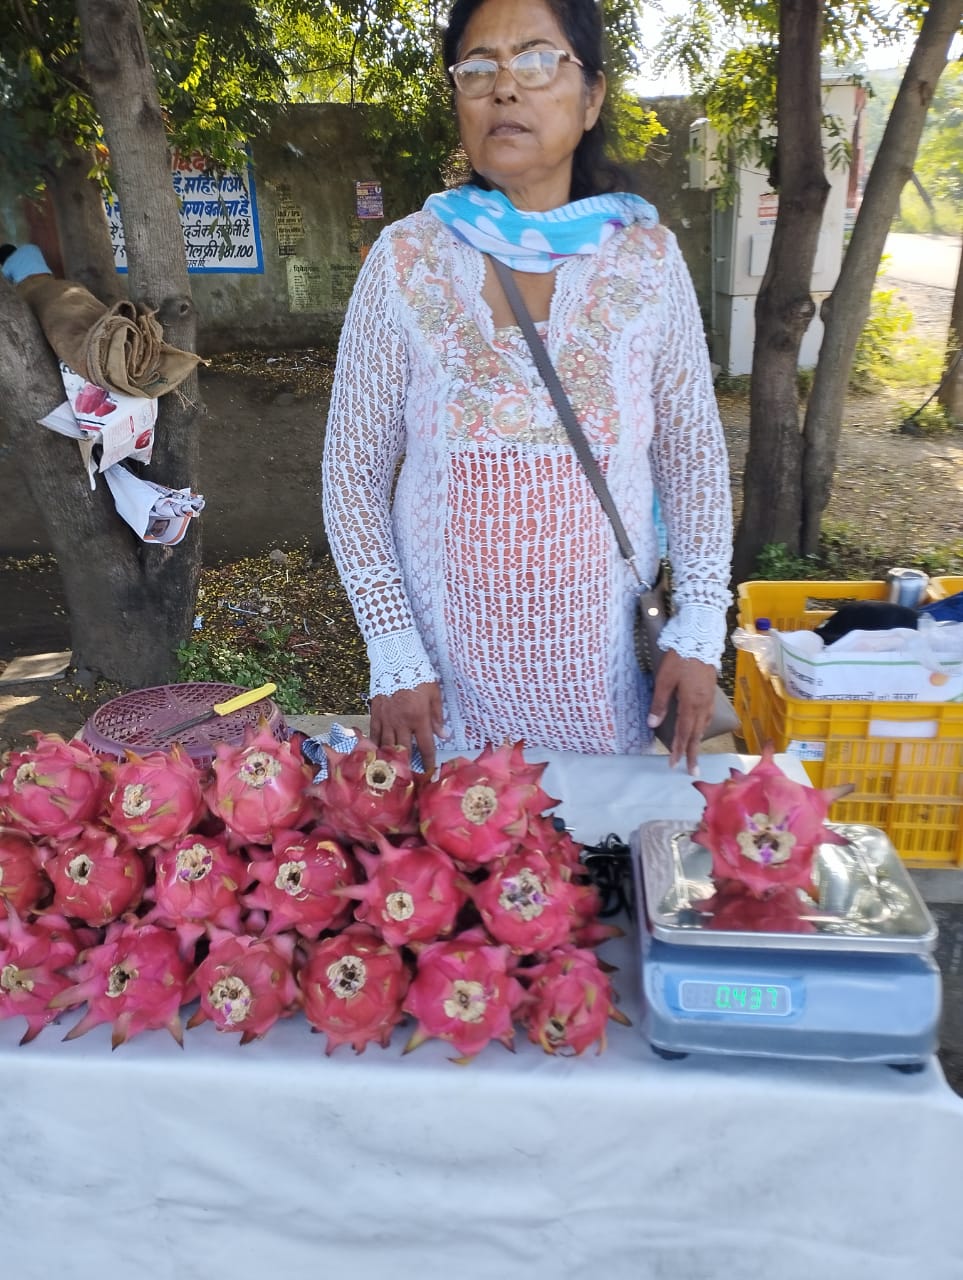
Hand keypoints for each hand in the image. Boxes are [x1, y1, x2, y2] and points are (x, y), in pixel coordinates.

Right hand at [370, 682, 444, 774]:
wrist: (395, 659)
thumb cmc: (418, 675)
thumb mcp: (434, 693)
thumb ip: (438, 716)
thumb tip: (443, 736)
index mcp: (419, 718)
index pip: (425, 746)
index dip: (427, 762)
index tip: (429, 772)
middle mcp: (401, 722)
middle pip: (404, 750)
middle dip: (408, 765)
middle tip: (410, 776)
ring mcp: (386, 719)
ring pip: (387, 745)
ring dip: (391, 758)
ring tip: (393, 769)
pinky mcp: (375, 713)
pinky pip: (374, 734)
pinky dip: (375, 745)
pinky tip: (377, 754)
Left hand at [647, 649, 717, 774]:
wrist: (700, 638)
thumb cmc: (680, 658)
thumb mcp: (664, 679)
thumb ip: (659, 703)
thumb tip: (653, 725)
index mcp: (690, 703)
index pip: (683, 732)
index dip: (678, 749)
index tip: (674, 765)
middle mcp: (702, 704)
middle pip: (696, 733)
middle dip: (692, 753)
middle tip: (691, 771)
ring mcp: (709, 698)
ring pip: (704, 725)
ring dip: (698, 741)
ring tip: (693, 753)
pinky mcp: (711, 691)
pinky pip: (708, 715)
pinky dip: (703, 727)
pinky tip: (700, 727)